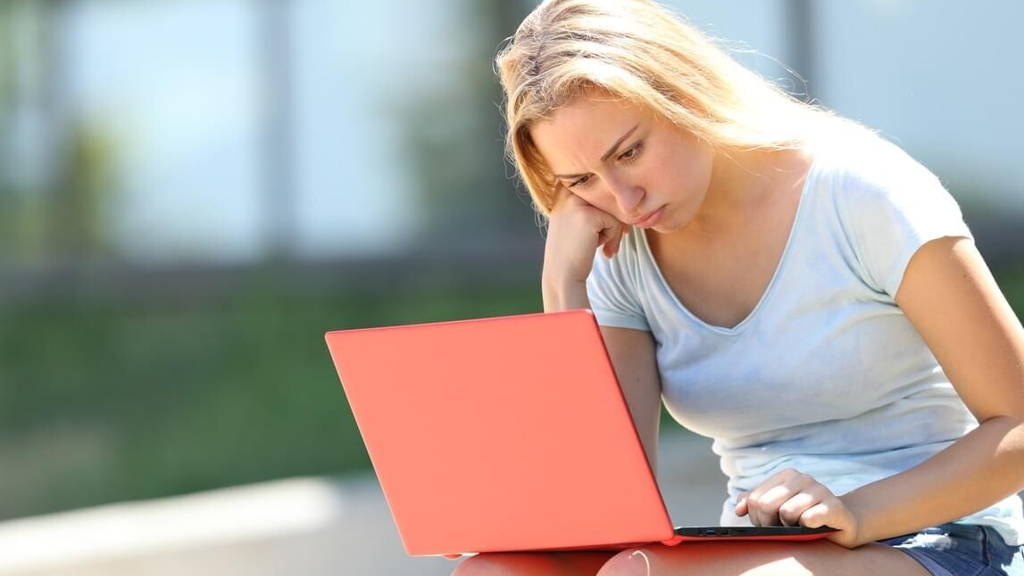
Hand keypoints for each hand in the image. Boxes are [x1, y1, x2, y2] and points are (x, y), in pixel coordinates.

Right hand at [542, 185, 629, 286]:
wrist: (562, 275)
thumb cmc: (574, 249)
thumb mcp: (578, 219)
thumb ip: (594, 203)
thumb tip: (631, 194)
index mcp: (564, 189)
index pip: (600, 188)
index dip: (608, 208)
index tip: (604, 228)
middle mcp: (567, 191)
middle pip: (608, 196)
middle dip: (614, 219)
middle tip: (612, 240)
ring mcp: (576, 202)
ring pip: (613, 208)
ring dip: (614, 230)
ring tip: (605, 247)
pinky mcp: (588, 216)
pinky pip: (615, 221)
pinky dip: (613, 237)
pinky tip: (601, 249)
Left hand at [734, 468, 862, 547]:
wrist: (841, 524)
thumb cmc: (804, 516)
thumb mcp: (777, 508)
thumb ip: (755, 503)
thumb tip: (739, 508)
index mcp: (787, 475)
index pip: (756, 499)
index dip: (757, 518)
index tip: (768, 525)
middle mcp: (803, 478)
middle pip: (767, 505)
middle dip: (770, 524)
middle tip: (782, 529)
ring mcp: (820, 490)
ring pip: (787, 513)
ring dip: (791, 528)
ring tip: (800, 527)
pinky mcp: (834, 507)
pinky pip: (810, 518)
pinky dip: (807, 526)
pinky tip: (812, 527)